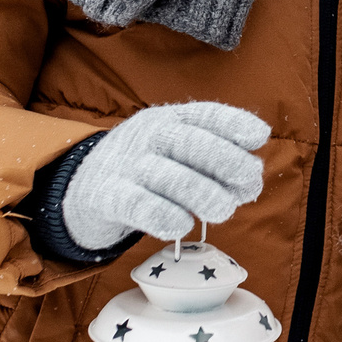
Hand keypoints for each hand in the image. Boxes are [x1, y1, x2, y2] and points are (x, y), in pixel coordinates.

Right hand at [63, 102, 269, 249]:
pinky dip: (163, 216)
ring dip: (203, 194)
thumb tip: (251, 182)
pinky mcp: (107, 196)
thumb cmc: (146, 168)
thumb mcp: (176, 153)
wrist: (82, 187)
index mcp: (170, 119)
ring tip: (223, 211)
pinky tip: (182, 226)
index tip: (259, 137)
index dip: (234, 123)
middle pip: (190, 142)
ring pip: (169, 176)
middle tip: (249, 184)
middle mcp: (148, 135)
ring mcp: (126, 165)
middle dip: (226, 162)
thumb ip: (214, 163)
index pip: (204, 115)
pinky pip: (138, 205)